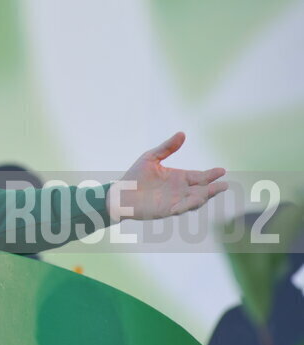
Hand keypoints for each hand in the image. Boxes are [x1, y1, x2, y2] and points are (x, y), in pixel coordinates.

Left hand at [110, 132, 227, 220]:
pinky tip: (190, 202)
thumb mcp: (151, 157)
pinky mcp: (166, 210)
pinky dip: (185, 206)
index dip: (211, 174)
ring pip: (194, 201)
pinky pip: (180, 209)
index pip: (200, 176)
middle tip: (224, 184)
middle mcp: (181, 190)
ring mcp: (175, 201)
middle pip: (202, 190)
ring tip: (209, 192)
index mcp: (179, 177)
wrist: (120, 194)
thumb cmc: (135, 176)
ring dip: (202, 197)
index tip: (222, 170)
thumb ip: (167, 148)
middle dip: (213, 188)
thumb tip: (182, 133)